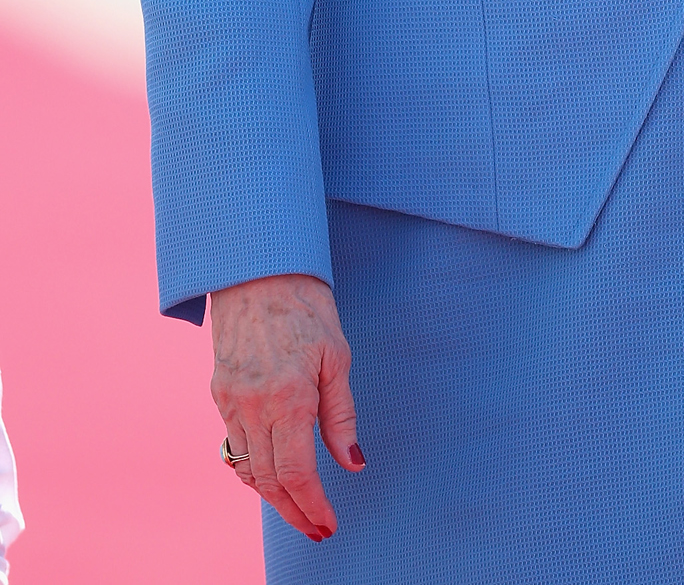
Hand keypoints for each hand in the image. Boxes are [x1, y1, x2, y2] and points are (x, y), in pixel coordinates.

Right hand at [210, 273, 363, 540]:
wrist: (257, 267)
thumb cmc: (307, 306)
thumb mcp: (337, 356)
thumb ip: (341, 415)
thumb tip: (352, 465)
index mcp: (289, 397)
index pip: (297, 474)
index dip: (313, 507)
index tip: (328, 524)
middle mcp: (254, 405)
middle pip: (270, 481)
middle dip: (294, 511)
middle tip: (316, 527)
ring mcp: (230, 400)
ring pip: (248, 468)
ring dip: (272, 495)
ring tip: (298, 507)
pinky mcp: (219, 392)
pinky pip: (234, 445)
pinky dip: (252, 467)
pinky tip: (272, 472)